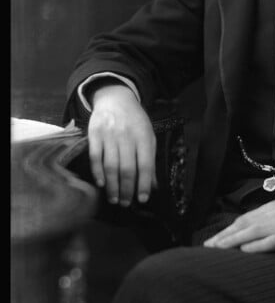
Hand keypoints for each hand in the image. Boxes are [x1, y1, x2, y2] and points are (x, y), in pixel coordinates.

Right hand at [87, 83, 156, 206]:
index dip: (144, 183)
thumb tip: (152, 185)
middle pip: (127, 168)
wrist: (115, 98)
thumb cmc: (135, 121)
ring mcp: (109, 135)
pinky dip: (97, 172)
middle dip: (127, 189)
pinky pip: (95, 156)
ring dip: (112, 185)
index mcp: (143, 136)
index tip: (142, 199)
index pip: (146, 164)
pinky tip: (101, 184)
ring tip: (114, 199)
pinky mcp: (94, 134)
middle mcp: (127, 136)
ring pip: (111, 165)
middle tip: (126, 204)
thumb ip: (150, 159)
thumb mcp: (148, 135)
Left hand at [203, 200, 274, 254]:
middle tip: (208, 247)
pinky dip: (258, 245)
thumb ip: (267, 220)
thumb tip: (245, 232)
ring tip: (220, 248)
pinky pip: (273, 240)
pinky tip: (246, 250)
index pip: (244, 219)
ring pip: (255, 231)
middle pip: (245, 224)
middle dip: (225, 236)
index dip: (227, 230)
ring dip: (234, 240)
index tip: (212, 241)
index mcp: (272, 209)